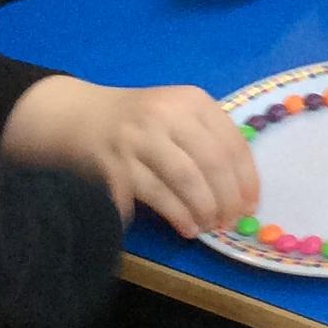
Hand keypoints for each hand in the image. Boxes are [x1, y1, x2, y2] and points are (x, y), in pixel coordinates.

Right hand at [0, 77, 257, 237]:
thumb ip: (207, 141)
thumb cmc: (137, 122)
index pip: (232, 143)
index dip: (246, 178)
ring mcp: (138, 137)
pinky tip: (183, 226)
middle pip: (211, 163)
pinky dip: (172, 214)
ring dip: (200, 209)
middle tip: (228, 222)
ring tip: (205, 226)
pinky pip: (150, 195)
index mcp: (192, 101)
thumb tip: (241, 189)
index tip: (251, 204)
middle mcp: (167, 114)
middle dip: (226, 199)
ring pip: (183, 179)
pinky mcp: (114, 162)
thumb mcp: (176, 115)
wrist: (76, 116)